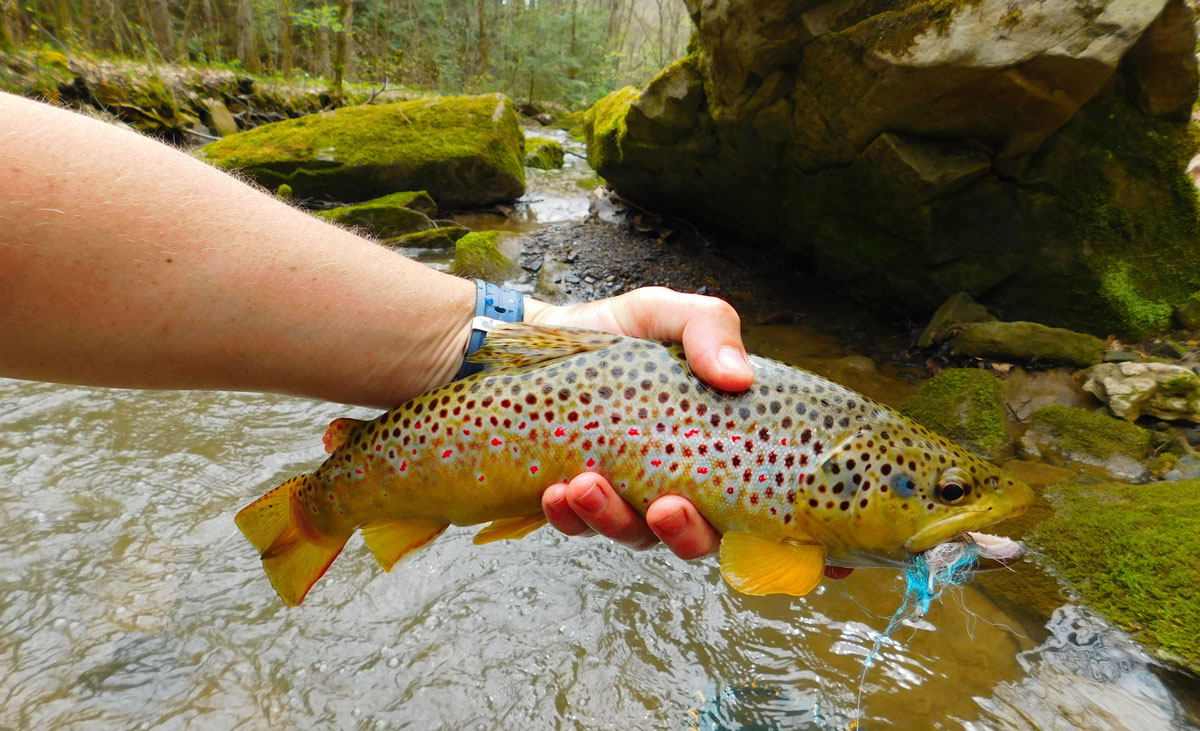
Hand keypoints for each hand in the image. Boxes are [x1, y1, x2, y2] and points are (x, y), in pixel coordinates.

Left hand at [527, 287, 750, 559]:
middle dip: (679, 533)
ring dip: (611, 519)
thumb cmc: (619, 330)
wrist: (546, 334)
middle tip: (662, 508)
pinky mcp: (579, 502)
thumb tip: (739, 376)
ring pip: (631, 534)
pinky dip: (567, 516)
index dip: (737, 523)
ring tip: (587, 485)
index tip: (711, 500)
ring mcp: (627, 497)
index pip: (743, 504)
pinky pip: (577, 526)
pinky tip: (557, 493)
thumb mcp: (665, 314)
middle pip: (693, 537)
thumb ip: (709, 328)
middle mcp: (677, 482)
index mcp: (713, 448)